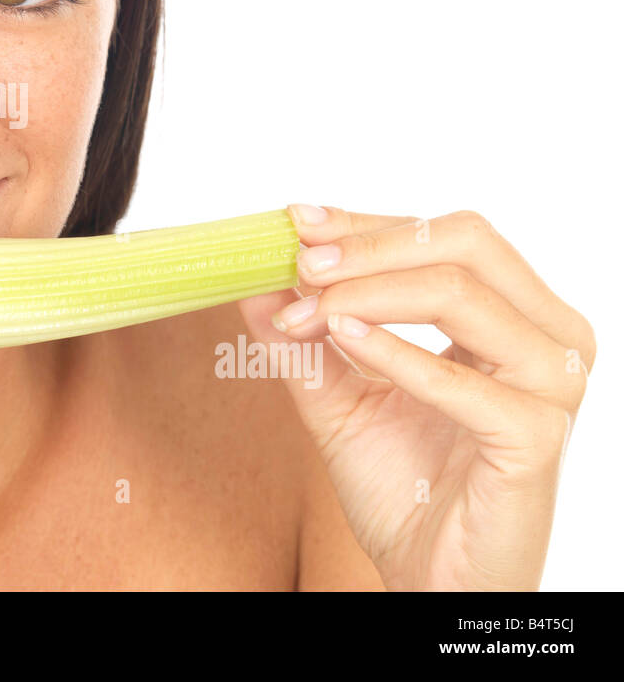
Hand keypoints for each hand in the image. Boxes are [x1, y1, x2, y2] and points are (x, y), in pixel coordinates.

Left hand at [237, 206, 594, 590]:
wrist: (429, 578)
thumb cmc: (404, 486)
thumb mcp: (337, 396)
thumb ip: (301, 338)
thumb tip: (250, 279)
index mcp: (512, 314)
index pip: (443, 236)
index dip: (364, 224)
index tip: (296, 222)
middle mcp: (544, 337)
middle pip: (464, 243)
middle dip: (370, 245)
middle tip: (300, 263)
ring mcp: (549, 385)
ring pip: (461, 293)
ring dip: (370, 292)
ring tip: (307, 312)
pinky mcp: (535, 439)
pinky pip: (463, 382)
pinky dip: (396, 352)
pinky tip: (342, 337)